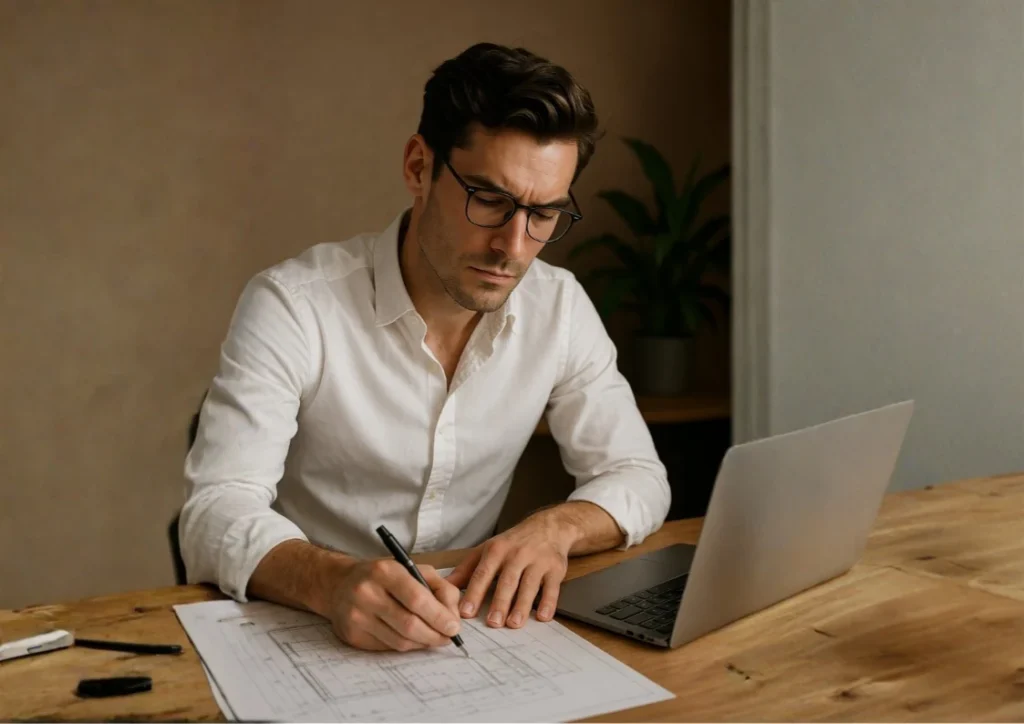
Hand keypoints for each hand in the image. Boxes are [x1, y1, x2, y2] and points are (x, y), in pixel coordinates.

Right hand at [324, 559, 461, 651]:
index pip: (417, 599)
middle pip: (409, 624)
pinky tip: (412, 638)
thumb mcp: (412, 569)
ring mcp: (356, 616)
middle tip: (448, 638)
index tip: (454, 627)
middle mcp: (366, 593)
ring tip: (433, 638)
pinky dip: (406, 646)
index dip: (439, 616)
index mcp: (385, 571)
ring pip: (399, 641)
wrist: (339, 584)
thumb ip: (439, 587)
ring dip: (422, 643)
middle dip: (435, 635)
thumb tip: (453, 616)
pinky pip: (387, 648)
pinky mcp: (351, 635)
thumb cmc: (383, 576)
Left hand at [445, 510, 576, 629]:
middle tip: (493, 623)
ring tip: (514, 624)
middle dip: (500, 602)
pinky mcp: (555, 569)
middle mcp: (517, 554)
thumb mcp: (487, 550)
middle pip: (507, 581)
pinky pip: (552, 588)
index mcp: (496, 550)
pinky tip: (542, 617)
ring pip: (529, 585)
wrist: (548, 528)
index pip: (483, 573)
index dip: (474, 593)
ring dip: (521, 606)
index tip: (466, 612)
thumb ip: (466, 570)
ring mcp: (538, 561)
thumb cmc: (512, 543)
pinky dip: (548, 603)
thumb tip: (444, 586)